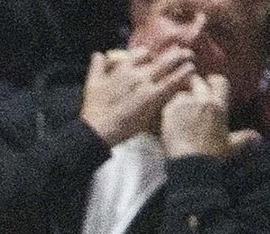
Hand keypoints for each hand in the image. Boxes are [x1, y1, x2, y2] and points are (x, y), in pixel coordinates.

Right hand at [80, 44, 196, 144]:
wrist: (97, 131)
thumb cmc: (93, 110)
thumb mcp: (91, 84)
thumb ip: (97, 67)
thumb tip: (98, 54)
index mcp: (124, 68)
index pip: (142, 53)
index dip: (151, 54)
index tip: (154, 58)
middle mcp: (138, 73)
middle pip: (162, 57)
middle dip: (175, 54)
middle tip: (183, 55)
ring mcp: (148, 84)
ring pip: (172, 66)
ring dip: (184, 63)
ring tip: (191, 64)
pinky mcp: (154, 98)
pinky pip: (174, 83)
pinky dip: (184, 77)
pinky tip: (190, 77)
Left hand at [161, 70, 236, 156]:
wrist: (190, 163)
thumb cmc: (211, 155)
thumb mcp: (231, 146)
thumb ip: (243, 138)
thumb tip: (257, 139)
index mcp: (219, 105)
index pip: (219, 82)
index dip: (213, 81)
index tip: (209, 81)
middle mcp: (203, 101)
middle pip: (197, 83)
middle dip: (193, 85)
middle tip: (189, 93)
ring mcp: (185, 105)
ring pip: (181, 94)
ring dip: (180, 99)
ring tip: (177, 110)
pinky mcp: (169, 112)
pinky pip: (168, 104)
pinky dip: (168, 110)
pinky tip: (168, 119)